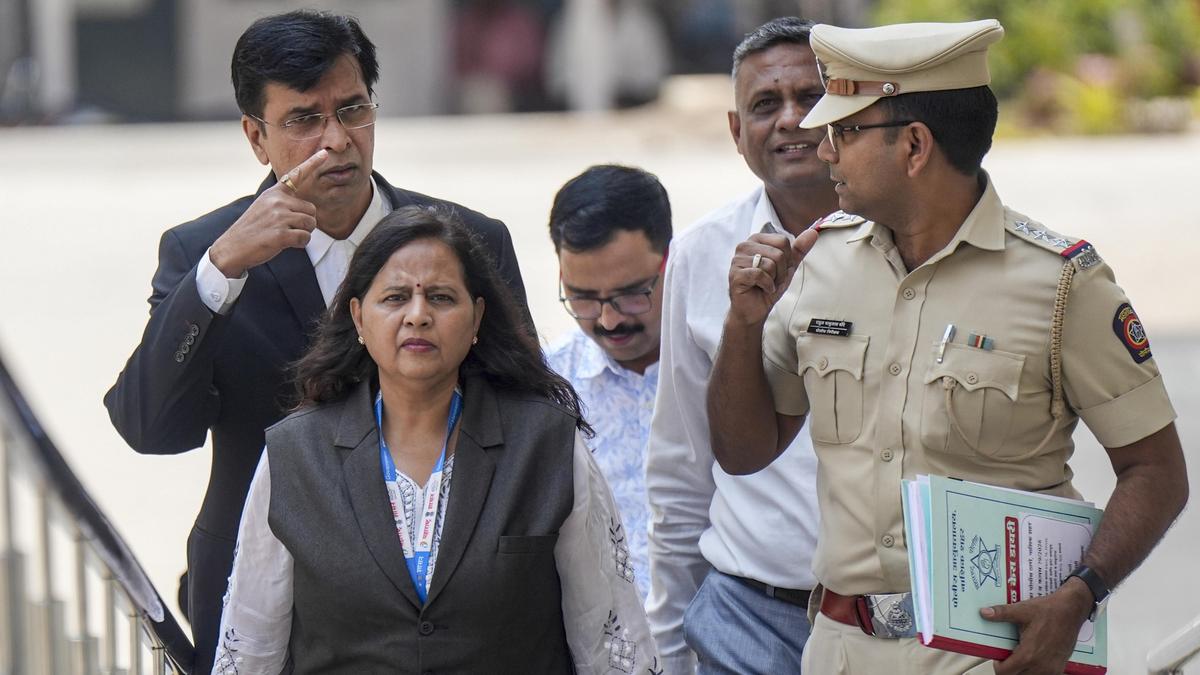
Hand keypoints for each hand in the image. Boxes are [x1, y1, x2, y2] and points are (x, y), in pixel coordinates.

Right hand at [209, 149, 328, 277]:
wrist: (233, 247)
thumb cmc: (253, 229)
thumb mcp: (264, 206)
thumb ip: (283, 202)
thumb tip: (307, 208)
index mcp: (274, 193)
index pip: (296, 175)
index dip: (312, 163)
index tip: (324, 153)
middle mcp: (277, 201)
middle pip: (312, 210)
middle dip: (306, 222)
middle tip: (288, 228)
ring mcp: (279, 216)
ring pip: (311, 224)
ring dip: (303, 233)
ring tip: (285, 235)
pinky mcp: (281, 234)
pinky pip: (305, 238)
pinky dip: (300, 243)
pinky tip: (285, 243)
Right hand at [726, 228, 818, 325]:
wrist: (754, 309)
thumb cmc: (768, 286)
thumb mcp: (787, 266)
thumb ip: (799, 249)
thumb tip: (813, 232)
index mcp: (756, 240)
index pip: (783, 241)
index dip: (786, 260)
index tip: (778, 270)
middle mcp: (744, 246)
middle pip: (778, 253)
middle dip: (781, 271)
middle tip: (771, 280)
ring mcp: (737, 260)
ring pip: (770, 264)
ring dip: (773, 280)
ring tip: (765, 285)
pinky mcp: (736, 274)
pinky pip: (760, 275)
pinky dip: (767, 285)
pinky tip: (762, 289)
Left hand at [980, 577, 1094, 673]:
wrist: (1072, 611)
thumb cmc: (1049, 610)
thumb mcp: (1022, 610)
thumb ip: (1001, 614)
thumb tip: (984, 613)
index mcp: (1028, 654)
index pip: (1005, 672)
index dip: (997, 665)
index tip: (997, 656)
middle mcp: (1040, 665)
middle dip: (1008, 668)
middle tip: (1007, 655)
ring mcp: (1051, 668)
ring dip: (1022, 670)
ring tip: (1020, 655)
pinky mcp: (1059, 667)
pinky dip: (1035, 670)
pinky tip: (1033, 657)